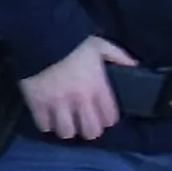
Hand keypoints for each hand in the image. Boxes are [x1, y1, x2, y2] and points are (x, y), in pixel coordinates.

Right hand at [20, 35, 136, 141]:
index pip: (110, 117)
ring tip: (66, 123)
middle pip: (91, 131)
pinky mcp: (37, 104)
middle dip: (89, 130)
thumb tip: (134, 65)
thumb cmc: (73, 43)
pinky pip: (44, 126)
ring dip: (67, 129)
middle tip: (84, 124)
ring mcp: (58, 104)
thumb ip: (118, 56)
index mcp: (98, 87)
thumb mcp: (100, 45)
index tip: (103, 117)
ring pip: (67, 133)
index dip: (107, 120)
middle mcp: (81, 100)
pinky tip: (49, 119)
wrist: (41, 38)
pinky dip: (47, 125)